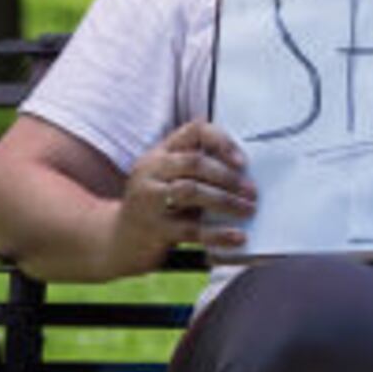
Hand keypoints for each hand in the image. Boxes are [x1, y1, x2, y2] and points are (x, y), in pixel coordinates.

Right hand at [125, 122, 252, 259]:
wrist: (120, 240)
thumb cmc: (156, 207)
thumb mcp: (169, 180)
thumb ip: (197, 171)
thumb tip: (243, 174)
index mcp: (159, 153)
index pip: (193, 131)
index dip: (221, 141)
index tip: (242, 161)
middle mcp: (151, 171)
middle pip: (194, 162)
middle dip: (228, 176)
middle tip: (251, 191)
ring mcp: (148, 199)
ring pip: (191, 191)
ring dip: (225, 200)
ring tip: (247, 209)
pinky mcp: (153, 229)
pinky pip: (191, 229)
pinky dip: (218, 233)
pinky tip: (237, 236)